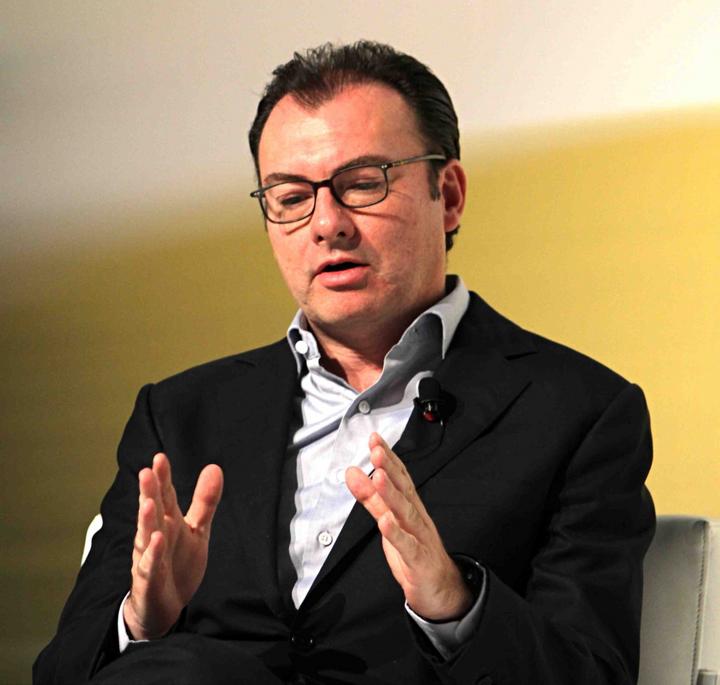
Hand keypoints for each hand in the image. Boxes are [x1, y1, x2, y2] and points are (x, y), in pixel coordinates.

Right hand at [123, 453, 223, 639]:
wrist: (164, 606)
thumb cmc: (177, 563)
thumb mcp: (197, 530)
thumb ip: (205, 501)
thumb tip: (214, 467)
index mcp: (168, 521)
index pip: (165, 495)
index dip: (163, 477)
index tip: (160, 457)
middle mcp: (155, 535)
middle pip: (153, 510)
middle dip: (149, 492)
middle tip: (147, 471)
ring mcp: (150, 556)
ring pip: (146, 535)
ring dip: (146, 519)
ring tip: (148, 502)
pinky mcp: (149, 579)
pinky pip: (150, 565)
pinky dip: (154, 553)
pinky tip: (158, 540)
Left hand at [345, 433, 471, 621]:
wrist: (443, 592)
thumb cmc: (415, 554)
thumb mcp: (389, 523)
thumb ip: (370, 498)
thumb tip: (352, 472)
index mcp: (411, 507)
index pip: (400, 477)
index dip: (388, 457)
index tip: (375, 438)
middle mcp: (418, 519)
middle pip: (404, 490)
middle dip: (390, 469)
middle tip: (376, 450)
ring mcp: (421, 539)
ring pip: (407, 514)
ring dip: (392, 495)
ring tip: (378, 478)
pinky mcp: (420, 562)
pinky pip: (408, 547)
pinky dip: (396, 535)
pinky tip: (385, 523)